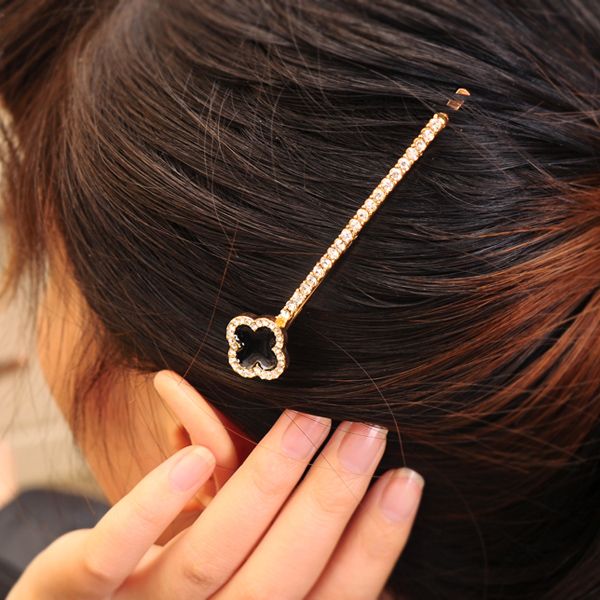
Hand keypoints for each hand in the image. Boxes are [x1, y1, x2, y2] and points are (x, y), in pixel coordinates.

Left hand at [9, 386, 422, 598]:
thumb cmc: (179, 598)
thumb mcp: (238, 584)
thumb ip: (281, 557)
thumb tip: (355, 513)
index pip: (330, 599)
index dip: (373, 544)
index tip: (406, 479)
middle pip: (280, 574)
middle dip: (330, 497)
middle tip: (367, 428)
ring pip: (211, 555)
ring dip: (266, 483)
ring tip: (309, 418)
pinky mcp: (73, 593)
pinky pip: (109, 557)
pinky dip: (153, 507)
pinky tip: (198, 455)